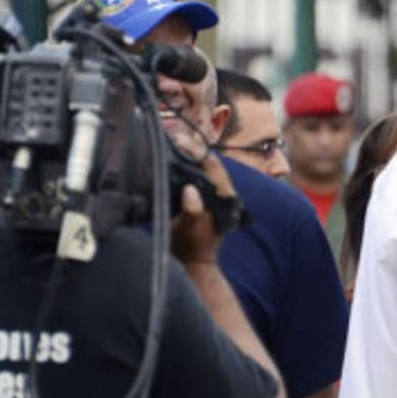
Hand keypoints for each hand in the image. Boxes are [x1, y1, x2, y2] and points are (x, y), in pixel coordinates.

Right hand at [169, 132, 233, 264]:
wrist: (193, 261)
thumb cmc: (190, 246)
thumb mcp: (188, 230)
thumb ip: (192, 211)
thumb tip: (190, 190)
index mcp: (224, 197)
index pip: (213, 165)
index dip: (196, 151)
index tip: (178, 140)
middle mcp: (224, 192)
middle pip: (210, 161)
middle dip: (193, 148)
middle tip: (173, 136)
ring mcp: (217, 193)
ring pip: (206, 166)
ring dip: (191, 154)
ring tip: (173, 142)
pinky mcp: (208, 196)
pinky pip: (201, 173)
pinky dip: (189, 164)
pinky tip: (176, 157)